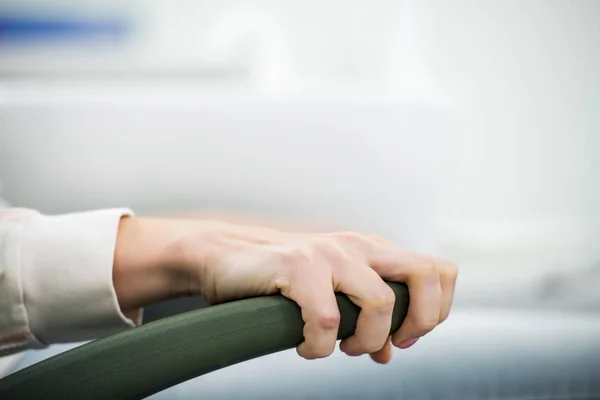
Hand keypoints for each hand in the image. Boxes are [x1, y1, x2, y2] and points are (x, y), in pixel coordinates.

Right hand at [176, 221, 457, 363]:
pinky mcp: (298, 266)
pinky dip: (319, 347)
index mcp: (372, 249)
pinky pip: (327, 322)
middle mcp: (357, 246)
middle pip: (425, 274)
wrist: (226, 256)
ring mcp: (329, 253)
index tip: (405, 339)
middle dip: (420, 321)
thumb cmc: (281, 278)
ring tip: (337, 347)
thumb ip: (365, 317)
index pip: (438, 270)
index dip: (435, 311)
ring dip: (363, 341)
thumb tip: (390, 353)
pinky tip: (304, 345)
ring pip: (380, 304)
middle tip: (388, 345)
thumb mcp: (332, 294)